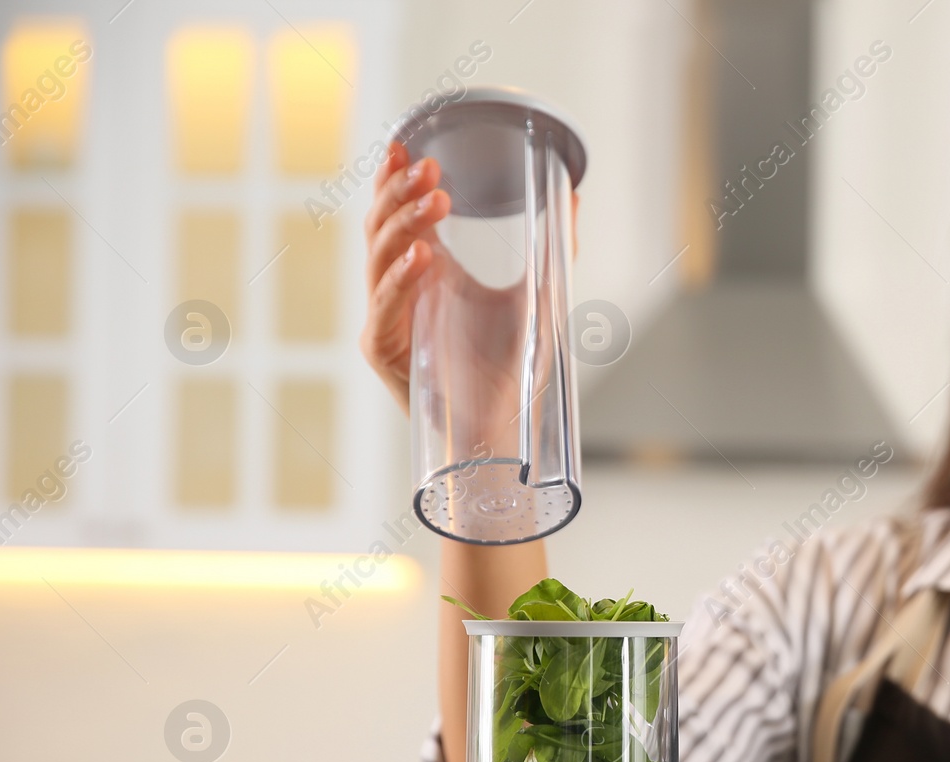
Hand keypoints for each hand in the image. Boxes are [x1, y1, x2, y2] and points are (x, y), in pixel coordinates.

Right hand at [360, 141, 581, 418]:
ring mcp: (386, 321)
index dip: (393, 178)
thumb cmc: (511, 368)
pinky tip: (423, 256)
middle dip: (399, 192)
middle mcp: (396, 291)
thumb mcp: (535, 293)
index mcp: (421, 272)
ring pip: (377, 258)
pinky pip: (385, 307)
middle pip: (379, 228)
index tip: (408, 143)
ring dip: (405, 224)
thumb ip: (552, 246)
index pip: (395, 215)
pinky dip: (401, 279)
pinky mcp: (384, 352)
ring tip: (435, 198)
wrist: (504, 429)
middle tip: (429, 168)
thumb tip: (572, 193)